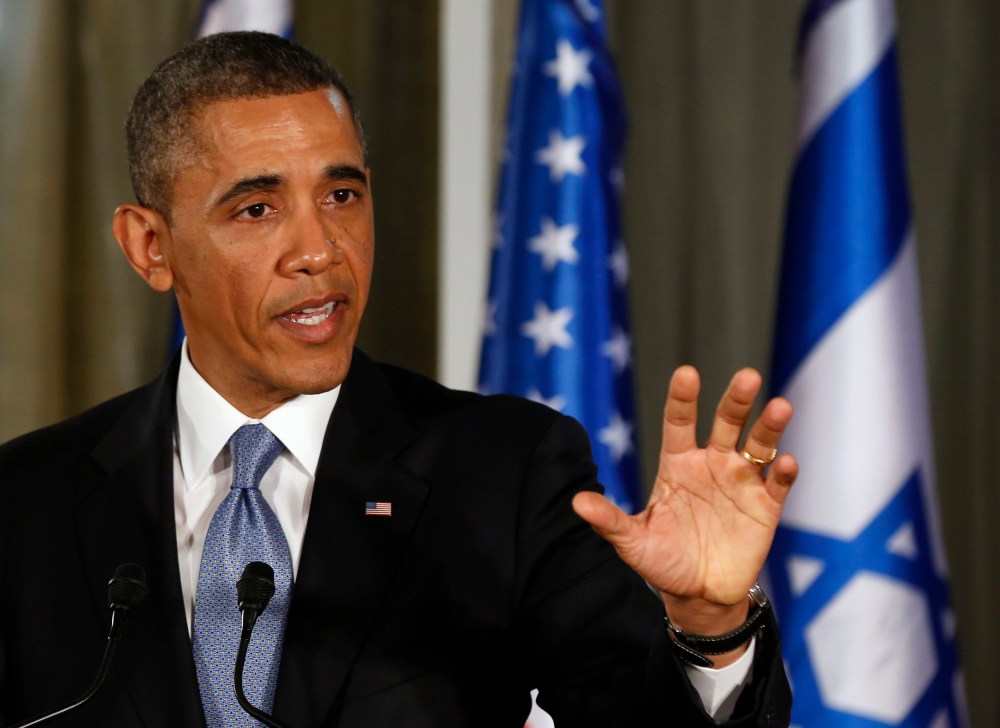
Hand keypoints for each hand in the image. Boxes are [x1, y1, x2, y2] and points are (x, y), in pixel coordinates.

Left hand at [573, 366, 796, 636]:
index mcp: (678, 465)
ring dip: (769, 426)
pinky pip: (777, 483)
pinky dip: (784, 471)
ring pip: (759, 444)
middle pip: (726, 423)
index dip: (683, 399)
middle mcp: (712, 464)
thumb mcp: (633, 542)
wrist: (698, 595)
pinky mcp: (765, 506)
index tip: (687, 373)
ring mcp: (741, 482)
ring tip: (780, 407)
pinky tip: (786, 462)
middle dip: (736, 400)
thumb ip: (609, 521)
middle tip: (747, 376)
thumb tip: (577, 503)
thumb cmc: (662, 561)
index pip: (679, 423)